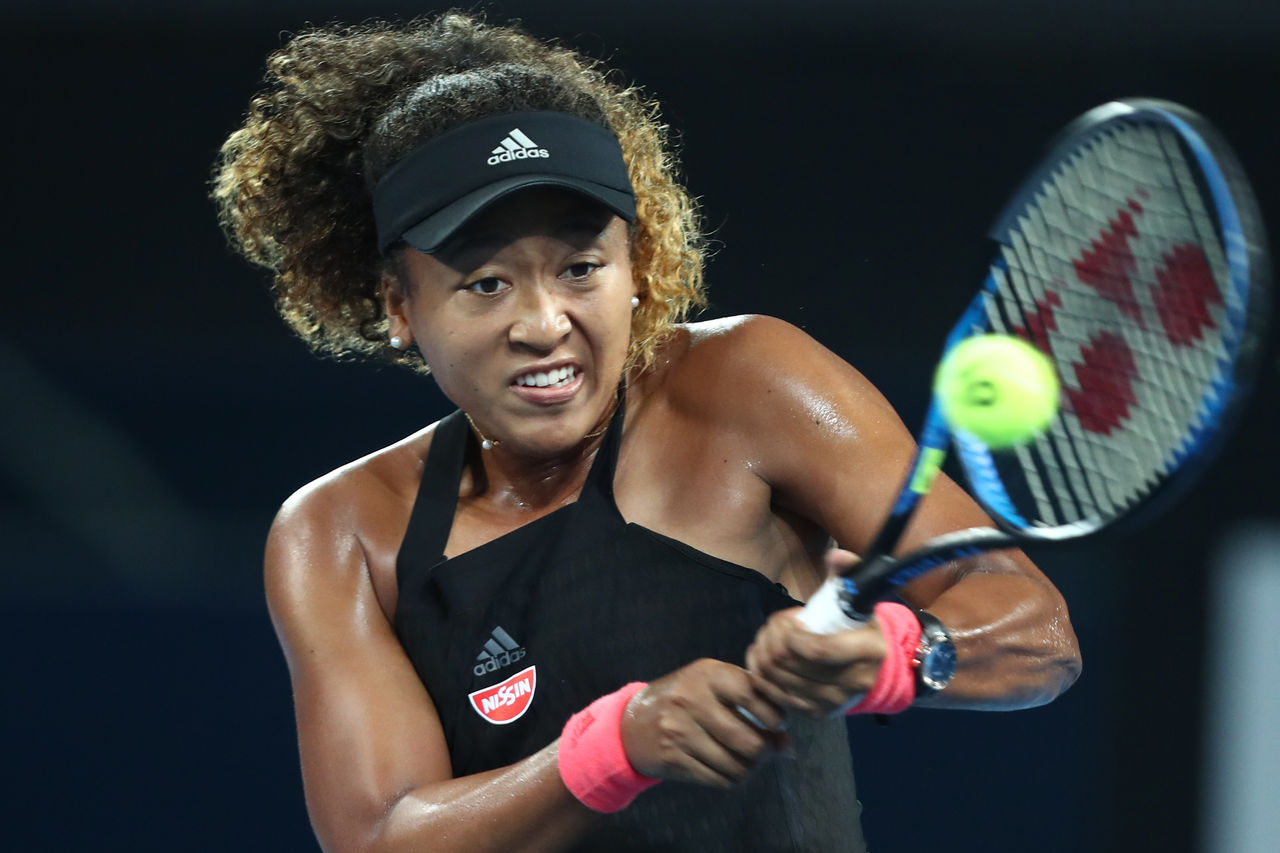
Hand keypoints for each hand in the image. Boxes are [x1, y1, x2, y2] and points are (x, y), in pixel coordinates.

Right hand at [619, 658, 787, 787]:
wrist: (632, 724)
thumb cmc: (686, 700)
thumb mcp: (713, 688)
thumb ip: (752, 705)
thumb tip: (787, 746)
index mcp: (706, 674)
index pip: (752, 694)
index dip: (774, 714)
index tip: (777, 722)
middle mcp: (691, 699)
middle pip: (749, 740)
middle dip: (765, 751)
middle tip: (765, 748)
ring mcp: (679, 731)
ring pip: (736, 765)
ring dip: (749, 768)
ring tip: (747, 759)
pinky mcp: (672, 758)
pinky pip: (719, 779)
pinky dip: (732, 778)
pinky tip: (728, 768)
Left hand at [745, 550, 887, 716]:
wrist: (879, 669)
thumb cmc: (864, 627)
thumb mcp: (862, 598)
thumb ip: (849, 572)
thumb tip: (834, 555)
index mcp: (868, 651)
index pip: (819, 650)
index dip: (792, 634)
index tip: (790, 619)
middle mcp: (853, 682)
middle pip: (791, 664)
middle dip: (773, 638)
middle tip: (776, 624)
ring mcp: (834, 702)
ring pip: (778, 680)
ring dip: (764, 654)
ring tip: (770, 638)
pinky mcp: (818, 713)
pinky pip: (776, 695)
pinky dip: (763, 675)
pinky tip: (766, 658)